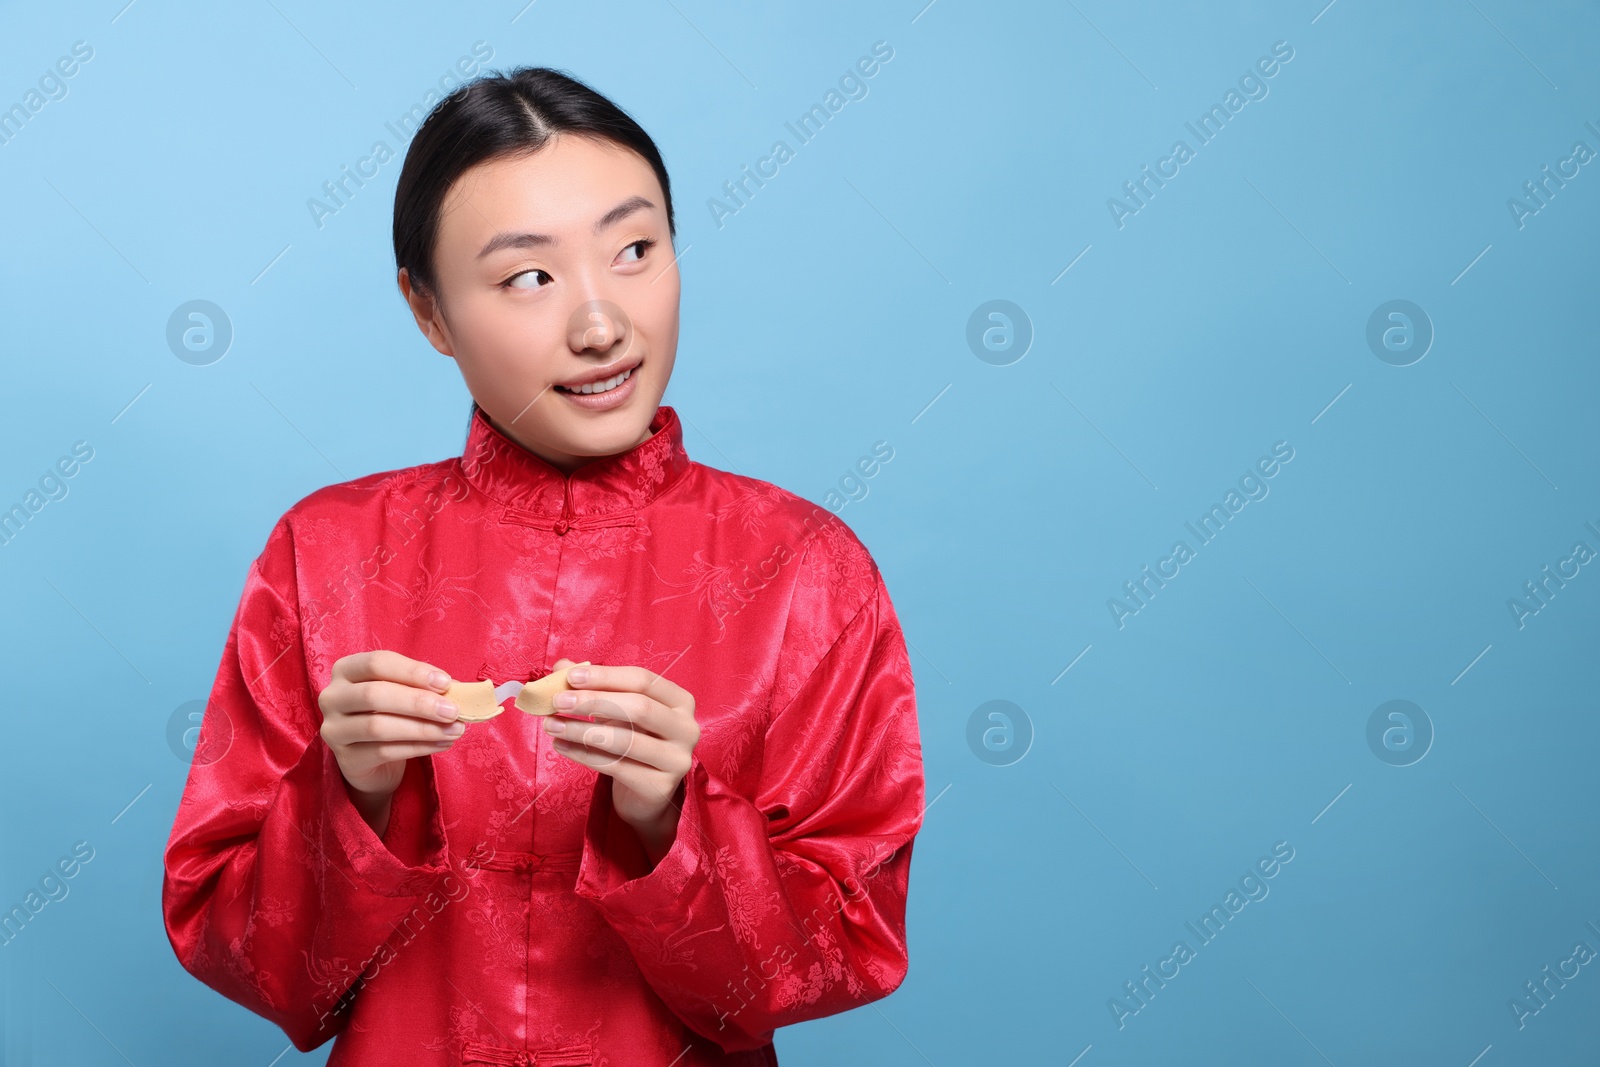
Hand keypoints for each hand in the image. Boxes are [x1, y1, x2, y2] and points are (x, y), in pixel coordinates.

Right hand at [318, 650, 461, 833]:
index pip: (377, 663)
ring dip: (423, 728)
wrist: (371, 758)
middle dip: (419, 702)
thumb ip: (425, 687)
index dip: (413, 671)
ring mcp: (334, 730)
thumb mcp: (404, 693)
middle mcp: (333, 697)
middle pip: (374, 694)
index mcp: (346, 670)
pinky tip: (442, 744)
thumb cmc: (390, 713)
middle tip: (453, 711)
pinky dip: (418, 747)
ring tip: (454, 730)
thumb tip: (460, 689)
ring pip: (378, 727)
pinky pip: (384, 752)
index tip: (446, 683)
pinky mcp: (346, 759)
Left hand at [544, 657, 699, 863]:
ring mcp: (677, 759)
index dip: (606, 676)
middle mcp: (687, 728)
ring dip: (582, 730)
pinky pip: (616, 767)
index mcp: (680, 701)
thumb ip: (594, 687)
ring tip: (552, 725)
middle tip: (557, 702)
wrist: (647, 792)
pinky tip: (561, 746)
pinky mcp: (660, 787)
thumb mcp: (617, 710)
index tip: (570, 676)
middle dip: (594, 701)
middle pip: (639, 707)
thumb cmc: (634, 740)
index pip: (643, 680)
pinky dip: (583, 755)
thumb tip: (561, 667)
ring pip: (625, 740)